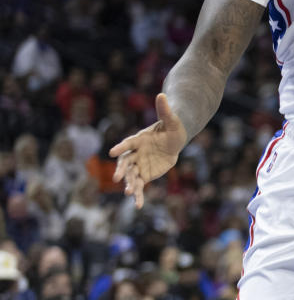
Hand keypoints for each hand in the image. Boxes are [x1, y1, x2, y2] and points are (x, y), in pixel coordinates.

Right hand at [110, 93, 187, 207]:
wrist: (174, 140)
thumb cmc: (172, 128)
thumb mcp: (172, 120)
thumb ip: (165, 110)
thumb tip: (162, 94)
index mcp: (139, 139)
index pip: (128, 143)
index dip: (121, 147)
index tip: (113, 151)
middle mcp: (135, 153)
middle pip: (125, 162)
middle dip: (121, 169)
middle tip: (116, 177)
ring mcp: (139, 165)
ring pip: (130, 176)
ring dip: (129, 184)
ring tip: (128, 192)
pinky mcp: (144, 175)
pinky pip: (139, 186)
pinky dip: (138, 195)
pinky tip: (138, 205)